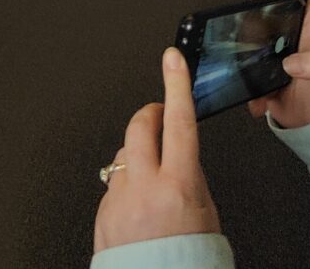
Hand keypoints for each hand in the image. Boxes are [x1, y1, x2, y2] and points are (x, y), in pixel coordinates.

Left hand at [94, 48, 220, 252]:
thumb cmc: (188, 259)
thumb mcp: (208, 216)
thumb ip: (193, 181)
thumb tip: (182, 159)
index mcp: (178, 185)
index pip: (179, 123)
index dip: (176, 86)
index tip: (172, 60)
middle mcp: (144, 187)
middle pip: (139, 127)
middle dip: (149, 112)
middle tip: (158, 113)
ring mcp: (118, 197)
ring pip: (124, 156)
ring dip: (139, 156)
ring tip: (156, 179)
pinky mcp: (102, 210)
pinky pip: (114, 184)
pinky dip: (128, 186)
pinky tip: (141, 207)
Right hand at [246, 0, 309, 127]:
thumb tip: (293, 62)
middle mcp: (291, 40)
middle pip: (266, 14)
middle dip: (254, 15)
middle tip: (252, 27)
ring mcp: (275, 60)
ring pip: (250, 46)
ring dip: (244, 56)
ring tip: (251, 69)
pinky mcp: (265, 83)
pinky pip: (248, 82)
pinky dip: (250, 93)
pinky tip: (261, 101)